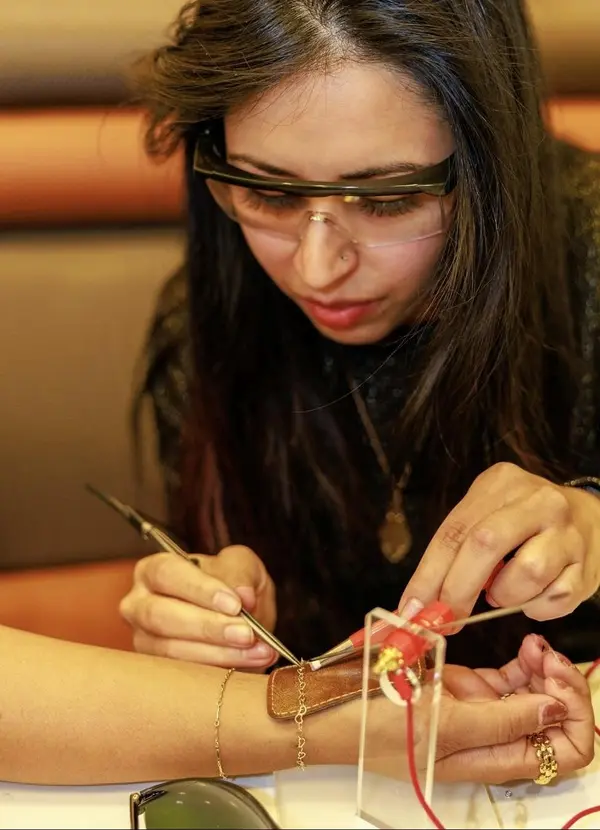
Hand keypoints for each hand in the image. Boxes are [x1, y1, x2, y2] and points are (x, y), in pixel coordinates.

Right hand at [119, 546, 277, 668]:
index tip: (235, 604)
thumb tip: (243, 595)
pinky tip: (251, 664)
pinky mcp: (156, 672)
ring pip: (170, 651)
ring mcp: (143, 641)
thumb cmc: (230, 584)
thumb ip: (241, 572)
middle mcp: (139, 605)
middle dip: (207, 627)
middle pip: (161, 615)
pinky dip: (219, 671)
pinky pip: (181, 676)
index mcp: (153, 570)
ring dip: (218, 654)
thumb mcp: (241, 565)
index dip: (199, 589)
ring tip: (257, 650)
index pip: (167, 573)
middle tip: (247, 634)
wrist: (238, 617)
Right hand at [352, 634, 593, 783]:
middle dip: (563, 688)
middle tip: (550, 656)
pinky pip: (506, 679)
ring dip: (545, 671)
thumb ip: (501, 720)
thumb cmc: (374, 723)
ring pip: (533, 697)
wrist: (326, 704)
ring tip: (535, 643)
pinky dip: (522, 662)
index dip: (573, 717)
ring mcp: (475, 712)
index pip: (563, 752)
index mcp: (489, 759)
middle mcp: (490, 740)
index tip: (558, 680)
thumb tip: (557, 710)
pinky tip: (522, 644)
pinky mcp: (459, 688)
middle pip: (555, 724)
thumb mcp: (440, 724)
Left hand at [399, 462, 599, 622]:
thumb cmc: (523, 521)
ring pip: (526, 574)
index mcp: (501, 483)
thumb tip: (419, 603)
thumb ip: (455, 550)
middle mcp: (537, 502)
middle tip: (445, 619)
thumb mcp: (487, 515)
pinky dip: (534, 608)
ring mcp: (567, 532)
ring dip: (503, 596)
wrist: (591, 517)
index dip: (428, 574)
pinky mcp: (587, 566)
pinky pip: (555, 599)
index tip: (410, 609)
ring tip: (501, 592)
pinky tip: (531, 597)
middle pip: (486, 545)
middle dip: (457, 589)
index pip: (455, 530)